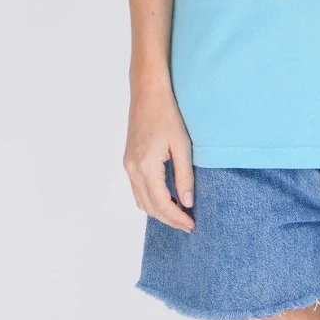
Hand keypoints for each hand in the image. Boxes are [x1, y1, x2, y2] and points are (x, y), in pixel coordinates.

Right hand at [125, 78, 194, 231]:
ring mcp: (128, 166)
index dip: (177, 218)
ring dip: (158, 212)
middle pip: (149, 207)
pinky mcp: (129, 161)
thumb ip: (184, 176)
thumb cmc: (168, 114)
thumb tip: (187, 202)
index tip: (191, 225)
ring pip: (141, 200)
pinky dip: (150, 200)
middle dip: (169, 219)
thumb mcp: (182, 146)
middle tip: (188, 225)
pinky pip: (137, 189)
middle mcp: (133, 169)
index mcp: (146, 167)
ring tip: (179, 216)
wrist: (148, 93)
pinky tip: (165, 200)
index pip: (162, 203)